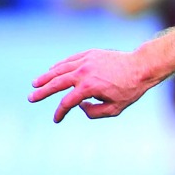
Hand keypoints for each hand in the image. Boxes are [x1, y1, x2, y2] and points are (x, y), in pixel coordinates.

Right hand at [29, 49, 152, 122]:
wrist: (142, 67)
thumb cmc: (130, 90)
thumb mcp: (115, 109)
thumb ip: (94, 113)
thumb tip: (80, 106)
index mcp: (89, 87)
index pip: (67, 103)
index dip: (60, 113)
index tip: (57, 120)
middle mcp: (84, 73)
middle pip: (56, 83)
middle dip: (42, 91)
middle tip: (31, 97)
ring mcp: (86, 61)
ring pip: (60, 69)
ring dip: (46, 77)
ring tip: (36, 83)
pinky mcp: (90, 54)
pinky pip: (70, 60)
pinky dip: (60, 66)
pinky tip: (53, 70)